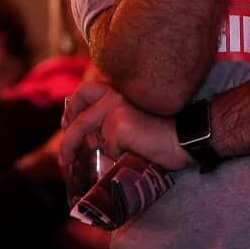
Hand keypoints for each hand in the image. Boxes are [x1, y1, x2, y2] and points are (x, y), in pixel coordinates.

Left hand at [59, 80, 191, 171]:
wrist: (185, 138)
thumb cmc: (162, 135)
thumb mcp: (131, 123)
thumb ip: (110, 123)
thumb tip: (87, 138)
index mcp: (118, 90)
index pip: (86, 91)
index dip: (73, 107)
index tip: (67, 122)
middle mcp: (114, 94)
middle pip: (78, 108)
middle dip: (67, 130)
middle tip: (64, 150)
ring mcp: (114, 108)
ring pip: (86, 131)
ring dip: (80, 147)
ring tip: (81, 158)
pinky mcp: (118, 125)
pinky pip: (105, 147)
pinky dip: (114, 156)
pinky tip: (129, 155)